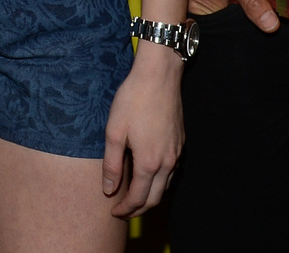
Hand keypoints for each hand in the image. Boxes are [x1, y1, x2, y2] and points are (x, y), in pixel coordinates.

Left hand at [102, 42, 183, 216]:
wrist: (159, 76)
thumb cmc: (133, 100)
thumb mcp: (114, 132)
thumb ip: (111, 164)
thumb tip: (108, 190)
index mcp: (149, 163)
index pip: (138, 198)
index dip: (125, 209)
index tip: (113, 212)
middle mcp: (168, 162)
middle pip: (155, 198)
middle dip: (138, 209)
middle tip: (122, 211)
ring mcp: (177, 153)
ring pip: (166, 186)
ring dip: (150, 196)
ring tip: (133, 195)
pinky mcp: (180, 142)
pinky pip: (171, 171)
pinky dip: (159, 181)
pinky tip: (147, 174)